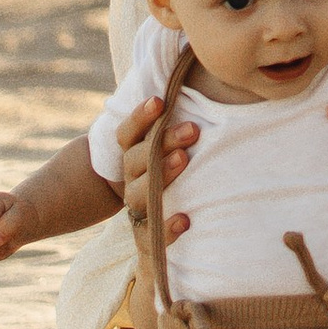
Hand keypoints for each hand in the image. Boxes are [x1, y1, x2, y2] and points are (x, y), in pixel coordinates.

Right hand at [115, 97, 195, 250]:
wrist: (164, 238)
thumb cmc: (179, 184)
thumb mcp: (176, 156)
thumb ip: (182, 130)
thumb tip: (200, 88)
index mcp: (135, 159)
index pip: (127, 136)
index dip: (140, 118)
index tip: (160, 101)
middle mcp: (132, 182)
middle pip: (136, 159)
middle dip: (163, 141)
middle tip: (193, 129)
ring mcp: (138, 210)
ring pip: (139, 194)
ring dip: (161, 175)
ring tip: (183, 159)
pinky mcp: (147, 240)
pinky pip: (150, 239)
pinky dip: (166, 229)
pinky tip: (185, 220)